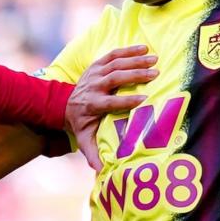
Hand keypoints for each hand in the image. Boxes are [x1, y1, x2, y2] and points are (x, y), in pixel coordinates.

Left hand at [65, 45, 156, 170]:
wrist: (64, 104)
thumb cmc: (81, 123)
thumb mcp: (85, 139)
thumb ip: (93, 153)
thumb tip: (101, 172)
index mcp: (93, 105)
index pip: (110, 102)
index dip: (126, 101)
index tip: (144, 99)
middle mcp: (93, 87)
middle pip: (114, 78)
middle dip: (134, 75)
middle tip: (155, 73)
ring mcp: (94, 74)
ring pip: (115, 64)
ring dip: (135, 60)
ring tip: (154, 59)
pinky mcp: (96, 65)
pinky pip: (112, 55)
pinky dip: (127, 50)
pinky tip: (144, 48)